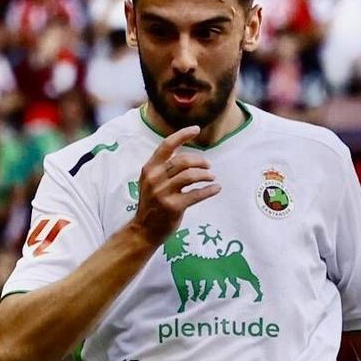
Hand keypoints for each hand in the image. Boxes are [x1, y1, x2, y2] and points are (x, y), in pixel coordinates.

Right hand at [132, 127, 220, 244]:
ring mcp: (163, 193)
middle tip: (208, 166)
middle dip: (200, 161)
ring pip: (191, 175)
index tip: (196, 130)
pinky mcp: (174, 207)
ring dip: (205, 175)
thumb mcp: (150, 182)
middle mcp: (155, 178)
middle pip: (183, 161)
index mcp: (149, 169)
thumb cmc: (151, 204)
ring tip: (211, 177)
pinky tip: (216, 188)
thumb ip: (163, 168)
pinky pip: (196, 194)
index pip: (167, 145)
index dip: (183, 135)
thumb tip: (186, 155)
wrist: (144, 230)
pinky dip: (209, 190)